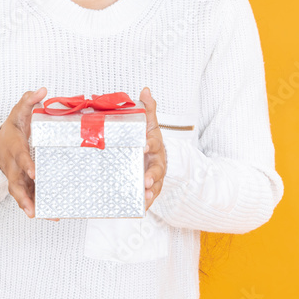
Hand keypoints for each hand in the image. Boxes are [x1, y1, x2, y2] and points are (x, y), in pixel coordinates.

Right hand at [0, 87, 59, 220]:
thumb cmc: (12, 129)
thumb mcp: (18, 112)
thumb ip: (29, 101)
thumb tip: (42, 90)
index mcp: (15, 147)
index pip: (20, 156)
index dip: (27, 164)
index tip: (35, 172)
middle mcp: (13, 166)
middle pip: (15, 182)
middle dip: (23, 195)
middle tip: (32, 206)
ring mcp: (16, 177)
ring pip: (19, 194)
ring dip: (28, 205)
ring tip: (39, 216)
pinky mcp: (21, 184)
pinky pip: (27, 197)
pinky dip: (35, 206)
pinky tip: (50, 215)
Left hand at [140, 87, 166, 210]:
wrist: (157, 155)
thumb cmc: (149, 138)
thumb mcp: (149, 124)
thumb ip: (148, 109)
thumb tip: (145, 90)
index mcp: (155, 145)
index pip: (153, 143)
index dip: (149, 144)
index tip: (143, 146)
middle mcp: (157, 162)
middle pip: (157, 169)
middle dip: (152, 175)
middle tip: (145, 179)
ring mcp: (155, 176)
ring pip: (155, 185)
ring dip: (150, 191)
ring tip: (144, 197)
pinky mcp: (150, 188)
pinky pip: (149, 197)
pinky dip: (146, 203)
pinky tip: (140, 208)